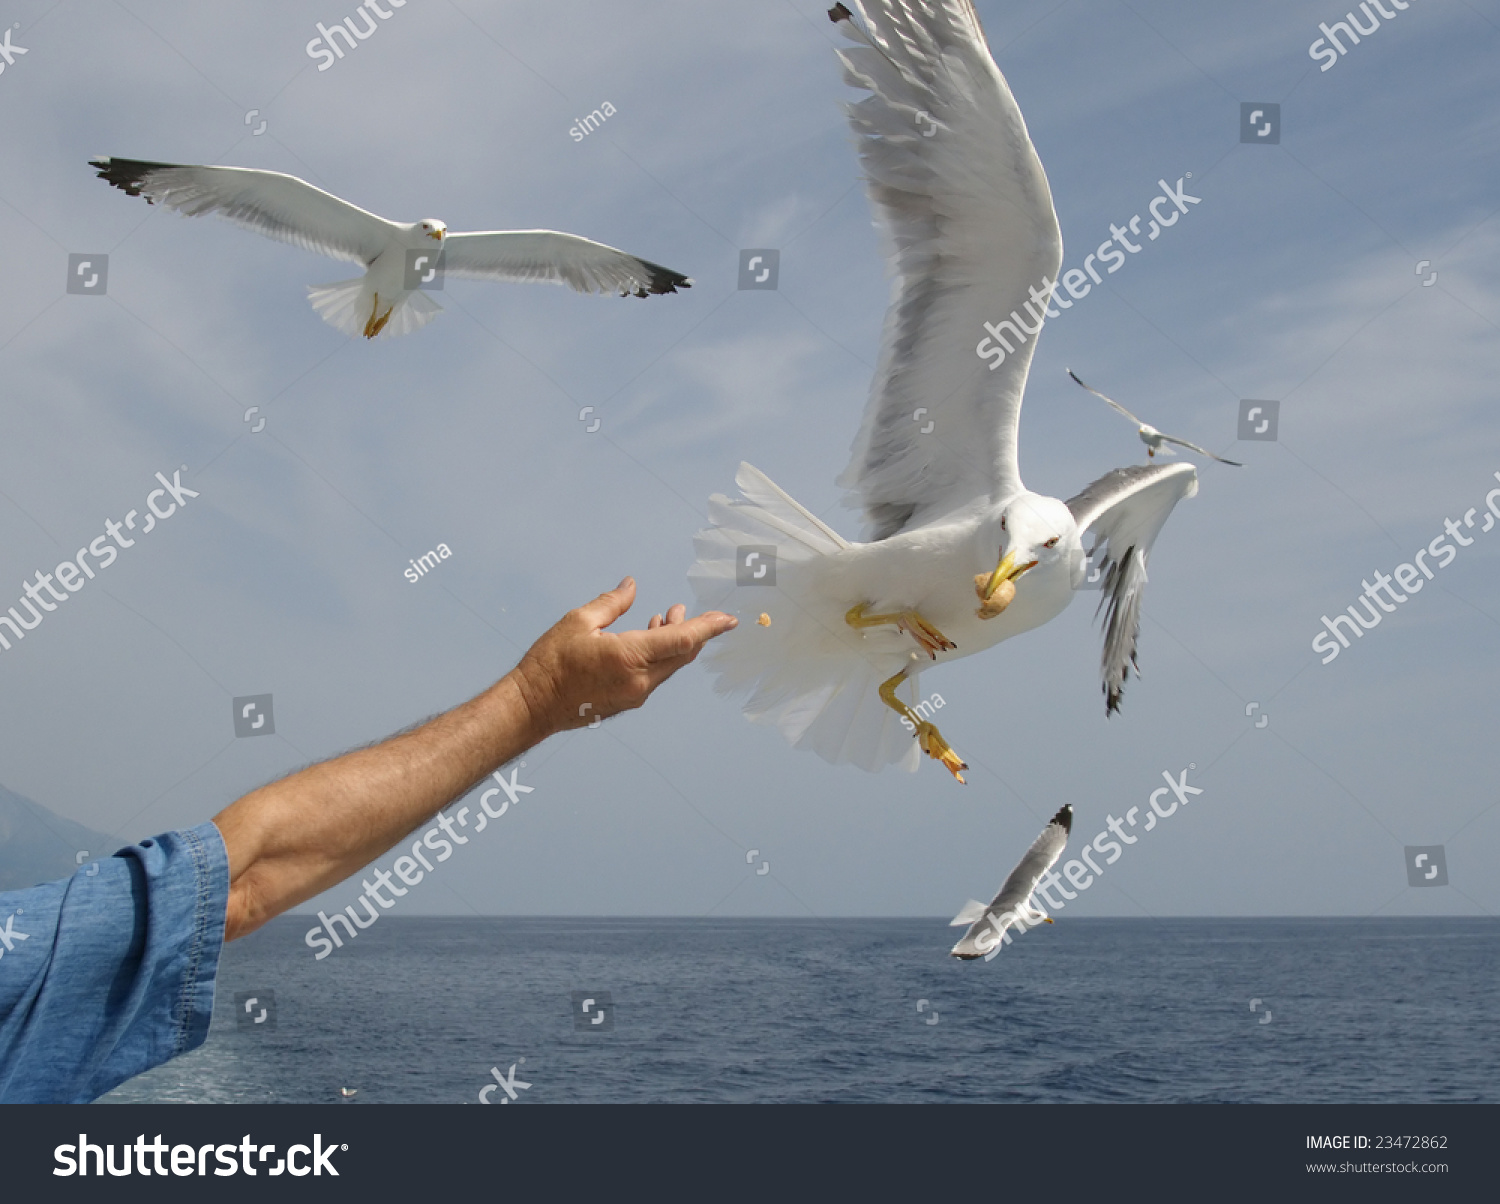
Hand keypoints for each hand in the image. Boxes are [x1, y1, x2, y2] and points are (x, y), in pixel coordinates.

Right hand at [512, 578, 736, 735]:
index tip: (729, 620)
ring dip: (673, 642)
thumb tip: (631, 586)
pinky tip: (648, 640)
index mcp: (629, 657)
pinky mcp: (627, 703)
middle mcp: (639, 681)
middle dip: (691, 630)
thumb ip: (612, 604)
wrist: (532, 707)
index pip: (682, 640)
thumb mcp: (579, 622)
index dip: (708, 627)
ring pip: (668, 666)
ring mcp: (635, 695)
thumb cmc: (550, 663)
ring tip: (666, 617)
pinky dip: (658, 656)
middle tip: (685, 609)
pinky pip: (654, 676)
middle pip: (681, 654)